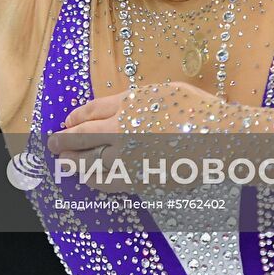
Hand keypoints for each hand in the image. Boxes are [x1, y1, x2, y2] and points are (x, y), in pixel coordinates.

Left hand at [46, 82, 223, 193]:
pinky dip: (94, 180)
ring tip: (64, 163)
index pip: (92, 112)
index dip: (76, 117)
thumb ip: (137, 100)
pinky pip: (109, 182)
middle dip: (64, 141)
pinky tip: (89, 179)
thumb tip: (115, 112)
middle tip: (52, 144)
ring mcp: (131, 157)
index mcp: (130, 104)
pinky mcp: (140, 179)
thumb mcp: (165, 92)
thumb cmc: (197, 110)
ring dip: (75, 163)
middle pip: (84, 137)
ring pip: (91, 163)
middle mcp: (125, 130)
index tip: (66, 122)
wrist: (221, 139)